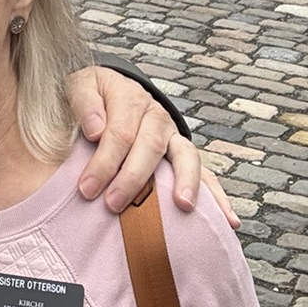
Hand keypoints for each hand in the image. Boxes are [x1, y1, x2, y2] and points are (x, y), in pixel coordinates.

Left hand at [65, 67, 238, 225]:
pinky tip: (228, 220)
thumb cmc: (92, 96)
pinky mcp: (183, 155)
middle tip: (113, 204)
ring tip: (183, 206)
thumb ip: (85, 103)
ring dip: (186, 181)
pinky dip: (218, 196)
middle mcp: (157, 116)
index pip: (120, 132)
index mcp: (131, 98)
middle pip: (151, 146)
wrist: (110, 90)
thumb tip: (96, 130)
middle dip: (133, 178)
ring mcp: (174, 136)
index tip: (86, 188)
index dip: (104, 162)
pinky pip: (206, 174)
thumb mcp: (79, 86)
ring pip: (186, 156)